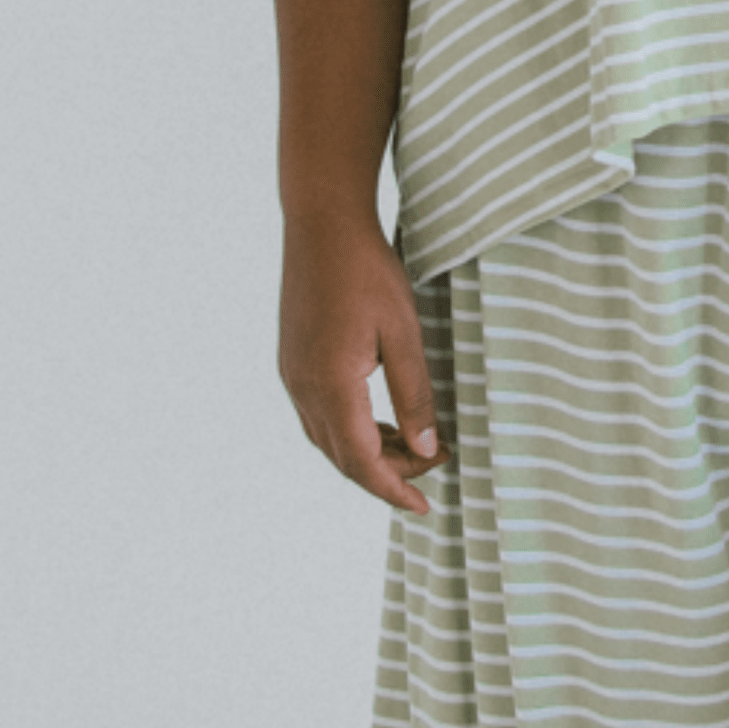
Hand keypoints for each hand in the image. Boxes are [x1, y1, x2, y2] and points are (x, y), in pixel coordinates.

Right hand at [278, 211, 449, 514]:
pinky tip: (381, 425)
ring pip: (330, 441)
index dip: (394, 490)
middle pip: (345, 459)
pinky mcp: (293, 362)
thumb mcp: (404, 335)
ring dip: (371, 455)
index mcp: (332, 385)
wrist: (322, 221)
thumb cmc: (368, 271)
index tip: (425, 507)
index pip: (363, 462)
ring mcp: (293, 375)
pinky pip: (320, 418)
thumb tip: (425, 450)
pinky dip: (353, 433)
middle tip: (435, 463)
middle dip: (390, 474)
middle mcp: (303, 387)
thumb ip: (414, 398)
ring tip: (414, 446)